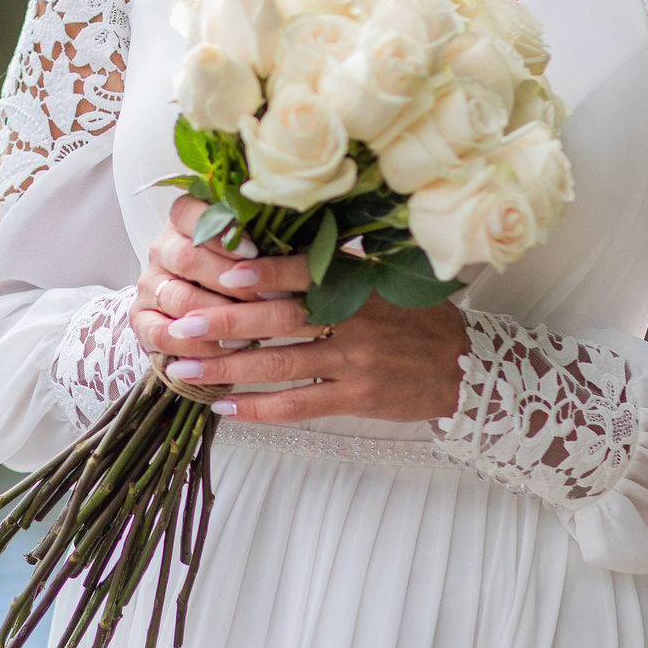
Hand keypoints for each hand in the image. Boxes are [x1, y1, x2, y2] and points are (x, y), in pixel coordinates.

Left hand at [130, 195, 469, 424]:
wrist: (466, 367)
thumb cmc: (413, 317)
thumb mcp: (384, 278)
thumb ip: (337, 264)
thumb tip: (272, 240)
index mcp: (359, 282)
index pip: (306, 272)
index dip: (264, 272)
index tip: (223, 270)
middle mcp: (356, 319)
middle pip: (282, 320)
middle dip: (227, 323)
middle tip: (182, 324)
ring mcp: (356, 361)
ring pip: (281, 366)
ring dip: (228, 369)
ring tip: (184, 369)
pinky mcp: (356, 398)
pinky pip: (299, 405)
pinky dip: (258, 408)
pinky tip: (223, 406)